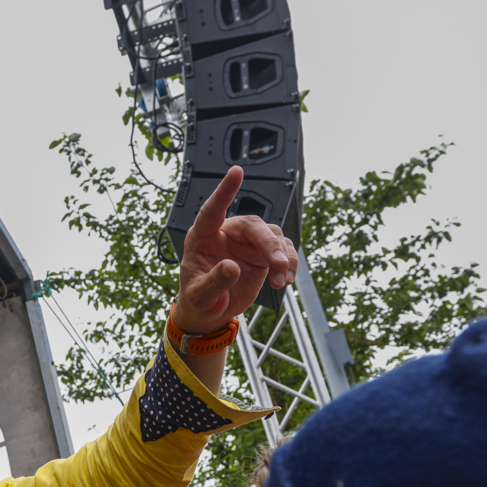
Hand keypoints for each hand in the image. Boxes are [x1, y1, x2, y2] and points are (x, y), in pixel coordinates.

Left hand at [172, 167, 300, 334]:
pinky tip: (285, 281)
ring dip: (283, 257)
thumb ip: (214, 281)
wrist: (209, 315)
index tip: (236, 171)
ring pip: (272, 236)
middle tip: (278, 264)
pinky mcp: (262, 255)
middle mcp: (226, 235)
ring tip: (281, 280)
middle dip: (269, 244)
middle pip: (253, 226)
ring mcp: (246, 244)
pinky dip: (289, 264)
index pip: (212, 210)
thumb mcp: (200, 296)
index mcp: (203, 238)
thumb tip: (231, 267)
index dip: (224, 191)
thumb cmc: (197, 300)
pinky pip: (282, 251)